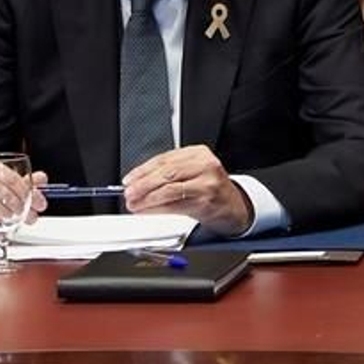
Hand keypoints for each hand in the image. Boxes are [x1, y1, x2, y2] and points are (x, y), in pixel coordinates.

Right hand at [0, 168, 48, 237]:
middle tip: (30, 215)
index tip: (39, 203)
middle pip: (4, 193)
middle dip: (22, 207)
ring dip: (10, 217)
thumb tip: (41, 179)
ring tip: (16, 220)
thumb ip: (23, 182)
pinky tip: (0, 226)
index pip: (12, 178)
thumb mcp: (2, 183)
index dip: (29, 192)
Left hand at [123, 145, 250, 235]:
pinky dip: (158, 208)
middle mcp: (205, 165)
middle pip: (166, 173)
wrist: (234, 206)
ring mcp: (207, 183)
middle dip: (143, 185)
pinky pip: (176, 205)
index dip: (142, 170)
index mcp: (198, 152)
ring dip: (147, 199)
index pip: (164, 159)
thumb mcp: (192, 172)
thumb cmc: (209, 188)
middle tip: (129, 194)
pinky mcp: (206, 201)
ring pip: (169, 189)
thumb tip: (137, 182)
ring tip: (135, 204)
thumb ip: (168, 173)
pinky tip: (148, 210)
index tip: (129, 180)